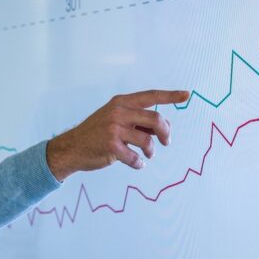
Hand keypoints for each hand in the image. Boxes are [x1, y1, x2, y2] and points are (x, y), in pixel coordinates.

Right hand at [45, 89, 189, 180]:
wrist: (71, 147)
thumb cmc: (96, 134)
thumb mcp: (114, 118)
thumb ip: (137, 119)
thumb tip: (164, 128)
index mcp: (121, 102)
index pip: (151, 96)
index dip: (170, 96)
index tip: (187, 95)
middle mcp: (118, 112)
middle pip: (156, 120)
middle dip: (166, 133)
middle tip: (166, 142)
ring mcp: (114, 129)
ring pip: (148, 141)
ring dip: (151, 151)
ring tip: (146, 155)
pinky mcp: (112, 146)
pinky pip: (136, 158)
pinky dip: (139, 163)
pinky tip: (135, 163)